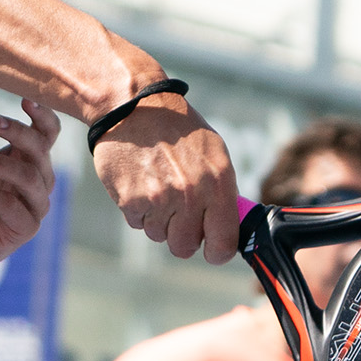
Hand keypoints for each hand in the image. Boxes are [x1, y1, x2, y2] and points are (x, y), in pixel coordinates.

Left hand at [0, 101, 60, 273]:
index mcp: (27, 159)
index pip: (48, 134)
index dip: (43, 117)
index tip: (25, 101)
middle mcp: (38, 180)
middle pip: (41, 150)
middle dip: (18, 133)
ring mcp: (35, 205)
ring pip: (28, 177)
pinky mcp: (25, 228)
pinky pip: (11, 206)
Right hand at [90, 92, 239, 263]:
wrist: (133, 108)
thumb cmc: (178, 131)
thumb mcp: (215, 154)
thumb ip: (223, 193)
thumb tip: (229, 226)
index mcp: (218, 183)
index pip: (224, 243)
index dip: (217, 252)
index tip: (212, 249)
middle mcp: (191, 194)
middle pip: (185, 247)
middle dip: (182, 236)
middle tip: (178, 214)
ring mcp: (159, 199)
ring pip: (159, 236)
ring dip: (158, 220)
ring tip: (157, 189)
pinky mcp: (131, 200)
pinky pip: (138, 224)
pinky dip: (139, 211)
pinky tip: (141, 184)